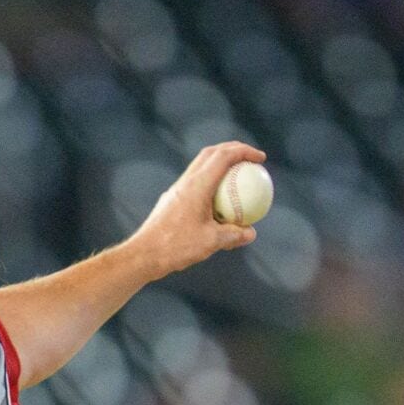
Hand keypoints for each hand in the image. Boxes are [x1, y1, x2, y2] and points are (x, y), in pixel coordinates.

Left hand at [127, 142, 265, 281]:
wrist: (142, 255)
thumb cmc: (176, 247)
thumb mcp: (212, 242)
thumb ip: (234, 235)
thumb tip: (251, 233)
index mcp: (197, 185)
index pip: (223, 156)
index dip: (244, 151)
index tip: (260, 158)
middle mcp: (185, 182)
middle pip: (210, 154)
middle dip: (232, 150)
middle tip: (251, 159)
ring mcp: (176, 191)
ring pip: (200, 168)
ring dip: (219, 166)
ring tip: (238, 179)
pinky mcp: (171, 201)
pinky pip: (195, 185)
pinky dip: (211, 185)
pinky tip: (220, 204)